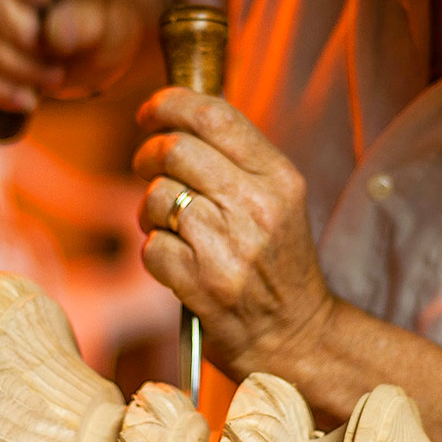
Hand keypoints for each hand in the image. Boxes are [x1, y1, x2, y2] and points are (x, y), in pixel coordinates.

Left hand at [133, 88, 335, 379]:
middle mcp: (256, 206)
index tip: (150, 112)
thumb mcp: (276, 202)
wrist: (295, 337)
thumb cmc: (276, 265)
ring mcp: (228, 246)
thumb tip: (176, 119)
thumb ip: (235, 160)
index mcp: (278, 177)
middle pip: (175, 150)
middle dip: (147, 155)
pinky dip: (154, 251)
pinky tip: (175, 260)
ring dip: (149, 210)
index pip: (214, 116)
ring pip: (157, 196)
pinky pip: (150, 246)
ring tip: (167, 224)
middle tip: (146, 168)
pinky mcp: (202, 283)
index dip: (170, 104)